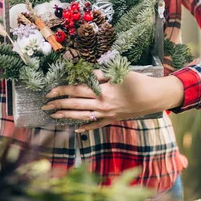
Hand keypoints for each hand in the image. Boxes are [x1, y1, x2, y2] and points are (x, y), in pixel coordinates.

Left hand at [42, 71, 184, 131]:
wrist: (154, 97)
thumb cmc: (138, 82)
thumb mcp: (119, 73)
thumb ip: (100, 74)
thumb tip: (85, 74)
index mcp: (103, 91)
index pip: (77, 91)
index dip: (62, 91)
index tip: (50, 92)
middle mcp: (102, 105)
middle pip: (76, 105)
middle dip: (58, 105)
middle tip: (45, 106)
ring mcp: (107, 115)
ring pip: (82, 116)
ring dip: (66, 116)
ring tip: (53, 116)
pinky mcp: (113, 120)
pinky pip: (96, 125)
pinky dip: (85, 126)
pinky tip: (75, 128)